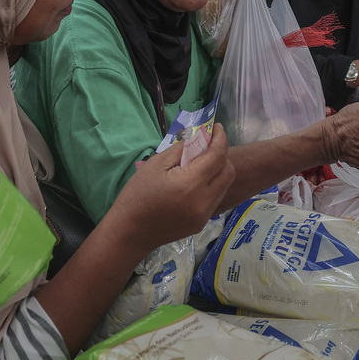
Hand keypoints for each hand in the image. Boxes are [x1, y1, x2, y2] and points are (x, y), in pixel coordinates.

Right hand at [108, 124, 235, 250]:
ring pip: (225, 186)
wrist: (130, 232)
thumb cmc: (138, 194)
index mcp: (191, 183)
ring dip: (219, 171)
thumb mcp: (156, 164)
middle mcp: (204, 200)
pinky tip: (195, 182)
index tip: (217, 128)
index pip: (218, 155)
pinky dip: (212, 185)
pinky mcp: (202, 223)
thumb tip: (199, 138)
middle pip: (228, 171)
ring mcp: (205, 214)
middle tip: (208, 146)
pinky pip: (215, 198)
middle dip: (222, 155)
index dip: (220, 138)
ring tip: (201, 163)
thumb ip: (182, 149)